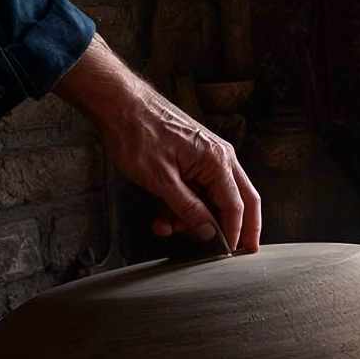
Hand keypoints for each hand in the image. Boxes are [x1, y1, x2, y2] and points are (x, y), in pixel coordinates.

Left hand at [54, 34, 260, 251]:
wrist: (119, 104)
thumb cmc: (138, 133)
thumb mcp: (160, 180)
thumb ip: (188, 209)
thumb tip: (209, 232)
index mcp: (217, 160)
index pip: (237, 205)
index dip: (235, 233)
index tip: (229, 254)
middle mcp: (219, 157)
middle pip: (240, 200)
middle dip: (236, 227)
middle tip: (238, 251)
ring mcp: (207, 156)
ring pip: (214, 197)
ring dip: (195, 218)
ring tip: (167, 226)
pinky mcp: (193, 157)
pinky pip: (198, 188)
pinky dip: (183, 205)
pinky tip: (162, 215)